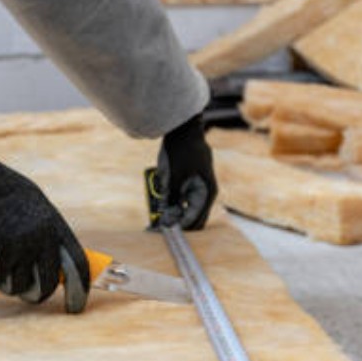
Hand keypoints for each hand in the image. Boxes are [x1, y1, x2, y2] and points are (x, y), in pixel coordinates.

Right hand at [0, 138, 89, 312]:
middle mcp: (40, 237)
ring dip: (3, 281)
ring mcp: (17, 246)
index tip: (75, 307)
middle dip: (35, 295)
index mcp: (54, 224)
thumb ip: (46, 232)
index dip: (80, 290)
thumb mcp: (33, 204)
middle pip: (47, 285)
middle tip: (26, 294)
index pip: (78, 265)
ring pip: (15, 287)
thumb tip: (59, 267)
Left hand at [156, 114, 217, 229]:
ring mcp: (197, 187)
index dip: (178, 229)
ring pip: (184, 209)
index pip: (194, 220)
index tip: (162, 233)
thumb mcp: (172, 177)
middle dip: (174, 223)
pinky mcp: (188, 183)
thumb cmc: (180, 151)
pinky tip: (158, 202)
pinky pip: (179, 199)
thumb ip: (170, 199)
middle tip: (155, 228)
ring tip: (154, 216)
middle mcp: (205, 193)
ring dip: (170, 213)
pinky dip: (169, 202)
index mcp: (207, 193)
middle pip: (191, 218)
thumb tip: (166, 220)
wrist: (182, 127)